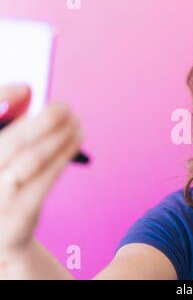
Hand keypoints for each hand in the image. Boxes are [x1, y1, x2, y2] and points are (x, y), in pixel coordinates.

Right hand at [0, 85, 82, 258]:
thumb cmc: (1, 182)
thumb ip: (6, 124)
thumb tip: (26, 93)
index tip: (26, 89)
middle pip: (13, 142)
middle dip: (44, 120)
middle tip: (65, 107)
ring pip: (33, 158)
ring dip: (60, 136)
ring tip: (76, 122)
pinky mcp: (18, 212)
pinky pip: (48, 177)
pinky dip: (65, 154)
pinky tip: (76, 140)